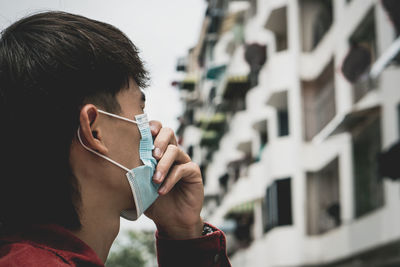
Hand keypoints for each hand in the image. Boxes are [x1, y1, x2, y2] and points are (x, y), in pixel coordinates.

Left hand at [144, 121, 203, 239]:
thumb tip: (114, 163)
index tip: (143, 132)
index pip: (156, 130)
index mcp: (158, 151)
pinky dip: (170, 179)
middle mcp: (172, 152)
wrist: (171, 220)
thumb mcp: (139, 186)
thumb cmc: (153, 201)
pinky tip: (162, 191)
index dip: (151, 126)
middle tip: (152, 154)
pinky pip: (183, 169)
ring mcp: (184, 161)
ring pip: (175, 150)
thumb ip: (133, 173)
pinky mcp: (193, 172)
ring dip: (163, 164)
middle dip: (159, 140)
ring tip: (154, 180)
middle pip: (168, 132)